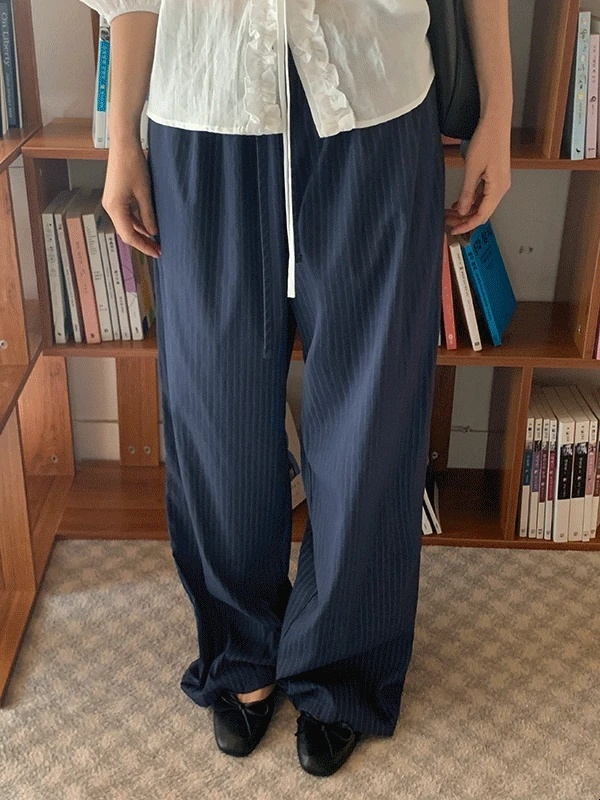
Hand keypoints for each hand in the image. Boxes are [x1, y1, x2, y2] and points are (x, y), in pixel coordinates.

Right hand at [102, 139, 160, 258]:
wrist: (124, 144)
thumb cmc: (133, 164)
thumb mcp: (144, 192)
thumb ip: (148, 214)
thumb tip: (153, 232)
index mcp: (115, 207)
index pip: (129, 235)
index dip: (144, 246)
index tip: (157, 252)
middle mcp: (110, 207)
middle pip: (126, 232)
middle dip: (142, 242)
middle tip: (158, 249)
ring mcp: (112, 201)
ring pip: (126, 224)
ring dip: (140, 233)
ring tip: (155, 240)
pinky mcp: (115, 196)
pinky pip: (126, 215)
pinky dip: (137, 222)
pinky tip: (149, 226)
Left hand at [445, 113, 511, 235]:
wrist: (496, 121)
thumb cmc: (486, 140)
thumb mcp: (472, 169)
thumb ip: (467, 192)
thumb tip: (462, 211)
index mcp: (498, 188)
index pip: (482, 216)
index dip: (466, 225)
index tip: (453, 230)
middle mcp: (501, 188)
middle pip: (482, 212)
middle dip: (464, 219)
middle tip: (447, 222)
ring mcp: (499, 182)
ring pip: (482, 204)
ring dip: (466, 210)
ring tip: (449, 213)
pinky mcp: (495, 176)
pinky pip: (483, 194)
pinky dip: (471, 200)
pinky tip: (458, 202)